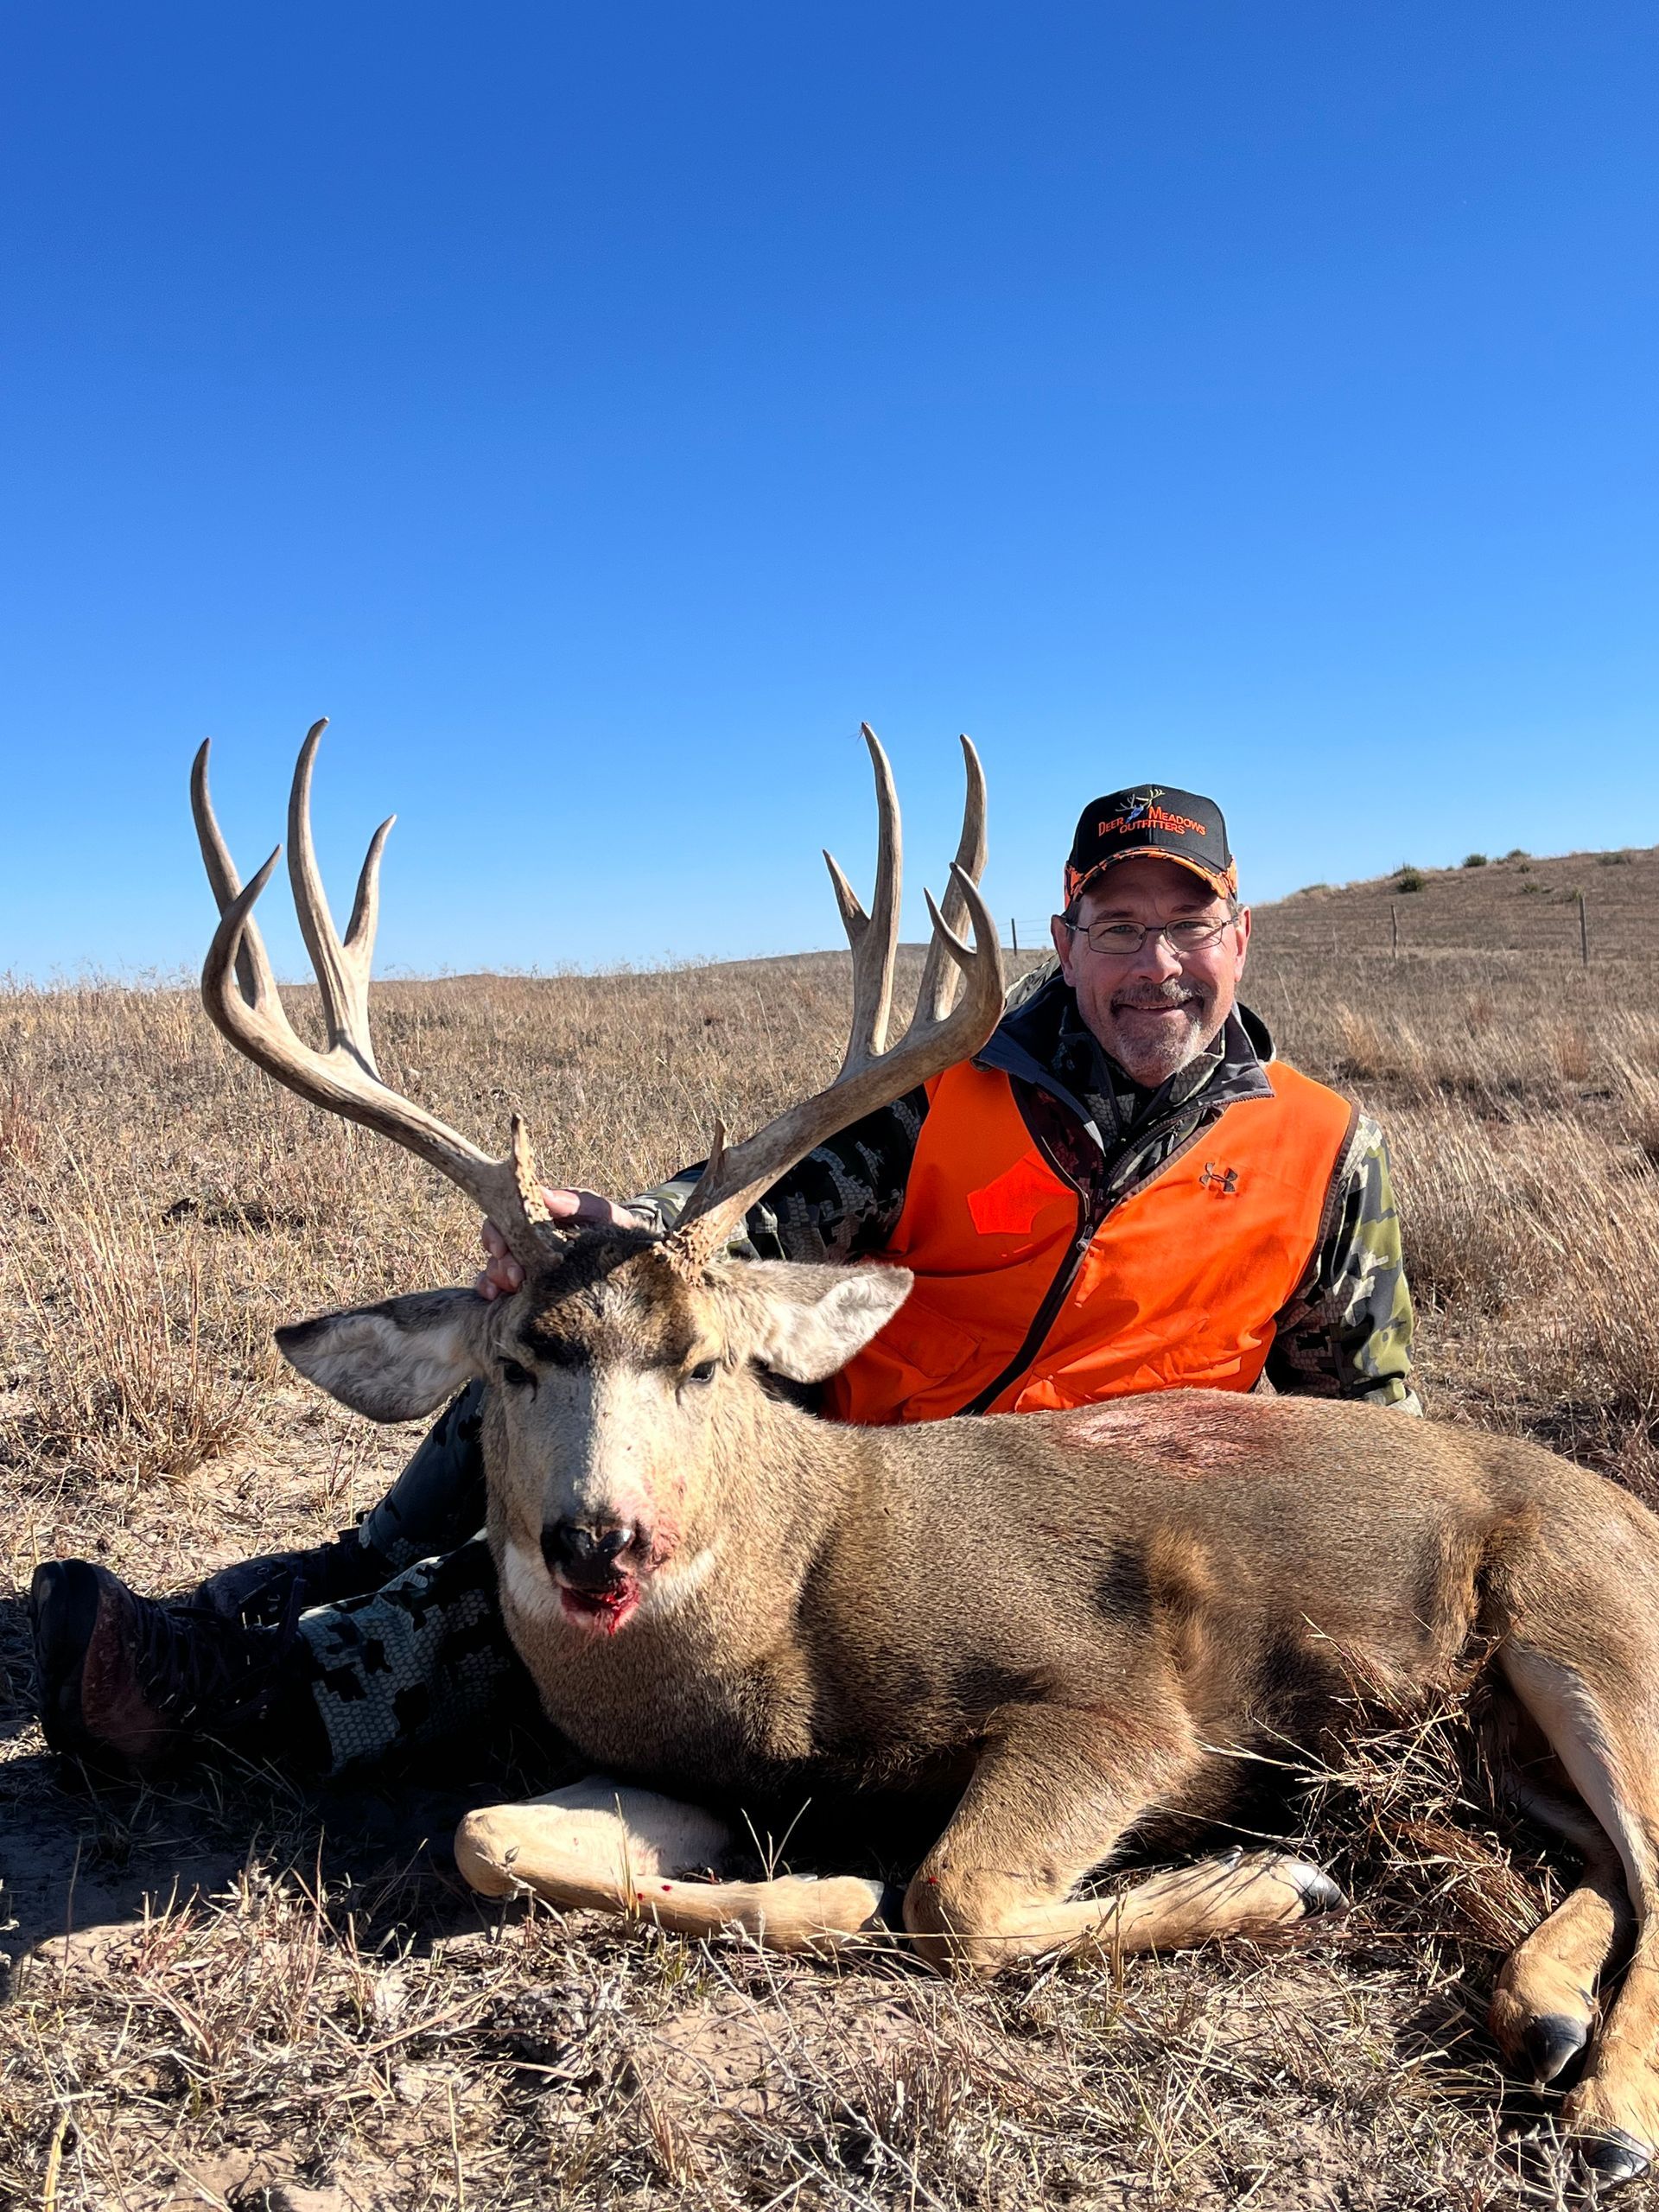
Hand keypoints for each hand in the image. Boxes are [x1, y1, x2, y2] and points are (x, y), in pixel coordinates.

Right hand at [476, 1188, 643, 1298]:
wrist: (628, 1255)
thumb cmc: (610, 1227)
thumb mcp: (597, 1211)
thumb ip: (572, 1203)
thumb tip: (542, 1193)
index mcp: (536, 1217)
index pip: (502, 1219)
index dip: (495, 1234)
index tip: (501, 1248)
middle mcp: (524, 1239)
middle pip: (496, 1247)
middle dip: (501, 1262)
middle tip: (517, 1277)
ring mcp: (523, 1262)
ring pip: (494, 1267)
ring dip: (498, 1278)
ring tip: (515, 1289)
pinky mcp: (525, 1285)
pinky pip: (497, 1287)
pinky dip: (489, 1290)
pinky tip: (496, 1299)